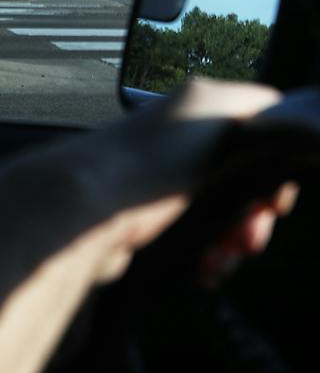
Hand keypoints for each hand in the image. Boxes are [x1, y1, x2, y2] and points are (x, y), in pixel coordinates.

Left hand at [21, 79, 297, 283]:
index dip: (280, 163)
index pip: (267, 124)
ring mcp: (165, 174)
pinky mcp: (149, 212)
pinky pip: (196, 232)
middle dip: (257, 212)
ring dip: (236, 238)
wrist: (75, 215)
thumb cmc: (145, 166)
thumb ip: (264, 117)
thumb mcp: (221, 125)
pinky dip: (209, 251)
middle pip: (249, 174)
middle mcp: (182, 134)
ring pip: (226, 209)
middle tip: (251, 237)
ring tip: (225, 257)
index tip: (275, 199)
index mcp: (200, 105)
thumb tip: (298, 123)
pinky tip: (206, 268)